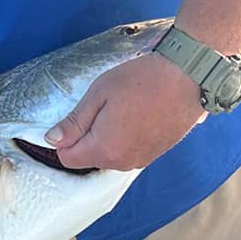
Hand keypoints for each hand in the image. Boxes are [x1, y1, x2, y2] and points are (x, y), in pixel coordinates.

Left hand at [44, 54, 205, 170]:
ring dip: (107, 137)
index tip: (75, 117)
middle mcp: (122, 162)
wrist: (187, 77)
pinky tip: (135, 115)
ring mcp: (141, 160)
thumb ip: (74, 121)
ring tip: (122, 108)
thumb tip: (53, 139)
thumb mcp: (99, 93)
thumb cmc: (143, 80)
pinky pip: (128, 152)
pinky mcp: (155, 154)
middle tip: (102, 106)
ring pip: (109, 156)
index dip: (64, 138)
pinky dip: (125, 138)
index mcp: (104, 149)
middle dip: (86, 137)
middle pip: (88, 158)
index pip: (67, 158)